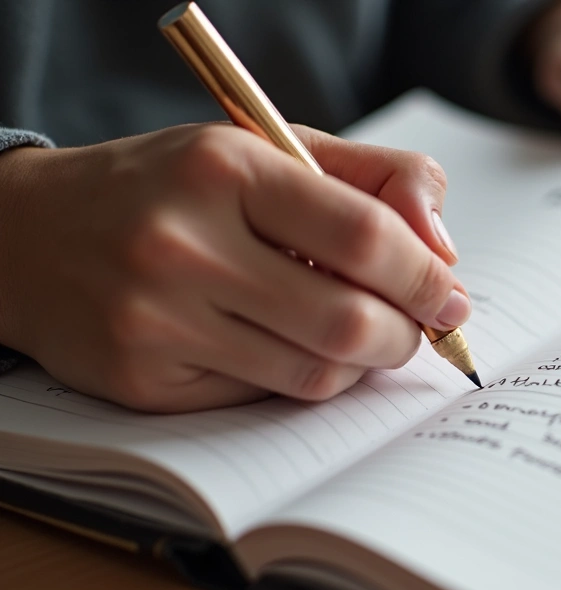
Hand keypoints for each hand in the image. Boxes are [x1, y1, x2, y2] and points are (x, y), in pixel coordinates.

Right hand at [0, 124, 467, 411]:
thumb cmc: (173, 188)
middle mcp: (184, 246)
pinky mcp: (144, 381)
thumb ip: (373, 178)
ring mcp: (157, 320)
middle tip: (415, 329)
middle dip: (405, 335)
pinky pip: (264, 399)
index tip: (450, 295)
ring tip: (358, 336)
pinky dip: (300, 381)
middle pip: (348, 321)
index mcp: (224, 169)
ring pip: (314, 374)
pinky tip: (289, 349)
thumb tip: (443, 249)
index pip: (363, 235)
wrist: (28, 236)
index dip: (426, 276)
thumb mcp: (267, 150)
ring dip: (360, 365)